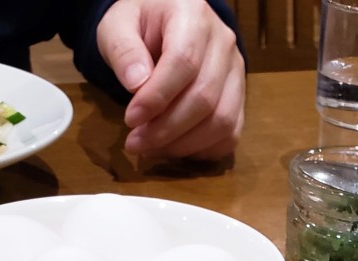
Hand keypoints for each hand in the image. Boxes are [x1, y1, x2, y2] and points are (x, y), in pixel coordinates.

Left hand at [97, 0, 245, 160]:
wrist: (165, 24)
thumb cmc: (140, 24)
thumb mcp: (118, 26)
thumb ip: (123, 50)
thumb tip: (136, 85)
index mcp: (193, 15)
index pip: (183, 62)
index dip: (157, 97)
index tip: (131, 119)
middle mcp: (224, 42)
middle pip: (205, 98)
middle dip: (167, 129)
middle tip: (136, 143)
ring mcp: (236, 72)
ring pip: (222, 121)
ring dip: (185, 145)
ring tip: (152, 149)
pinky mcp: (239, 97)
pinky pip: (230, 134)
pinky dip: (203, 150)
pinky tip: (175, 149)